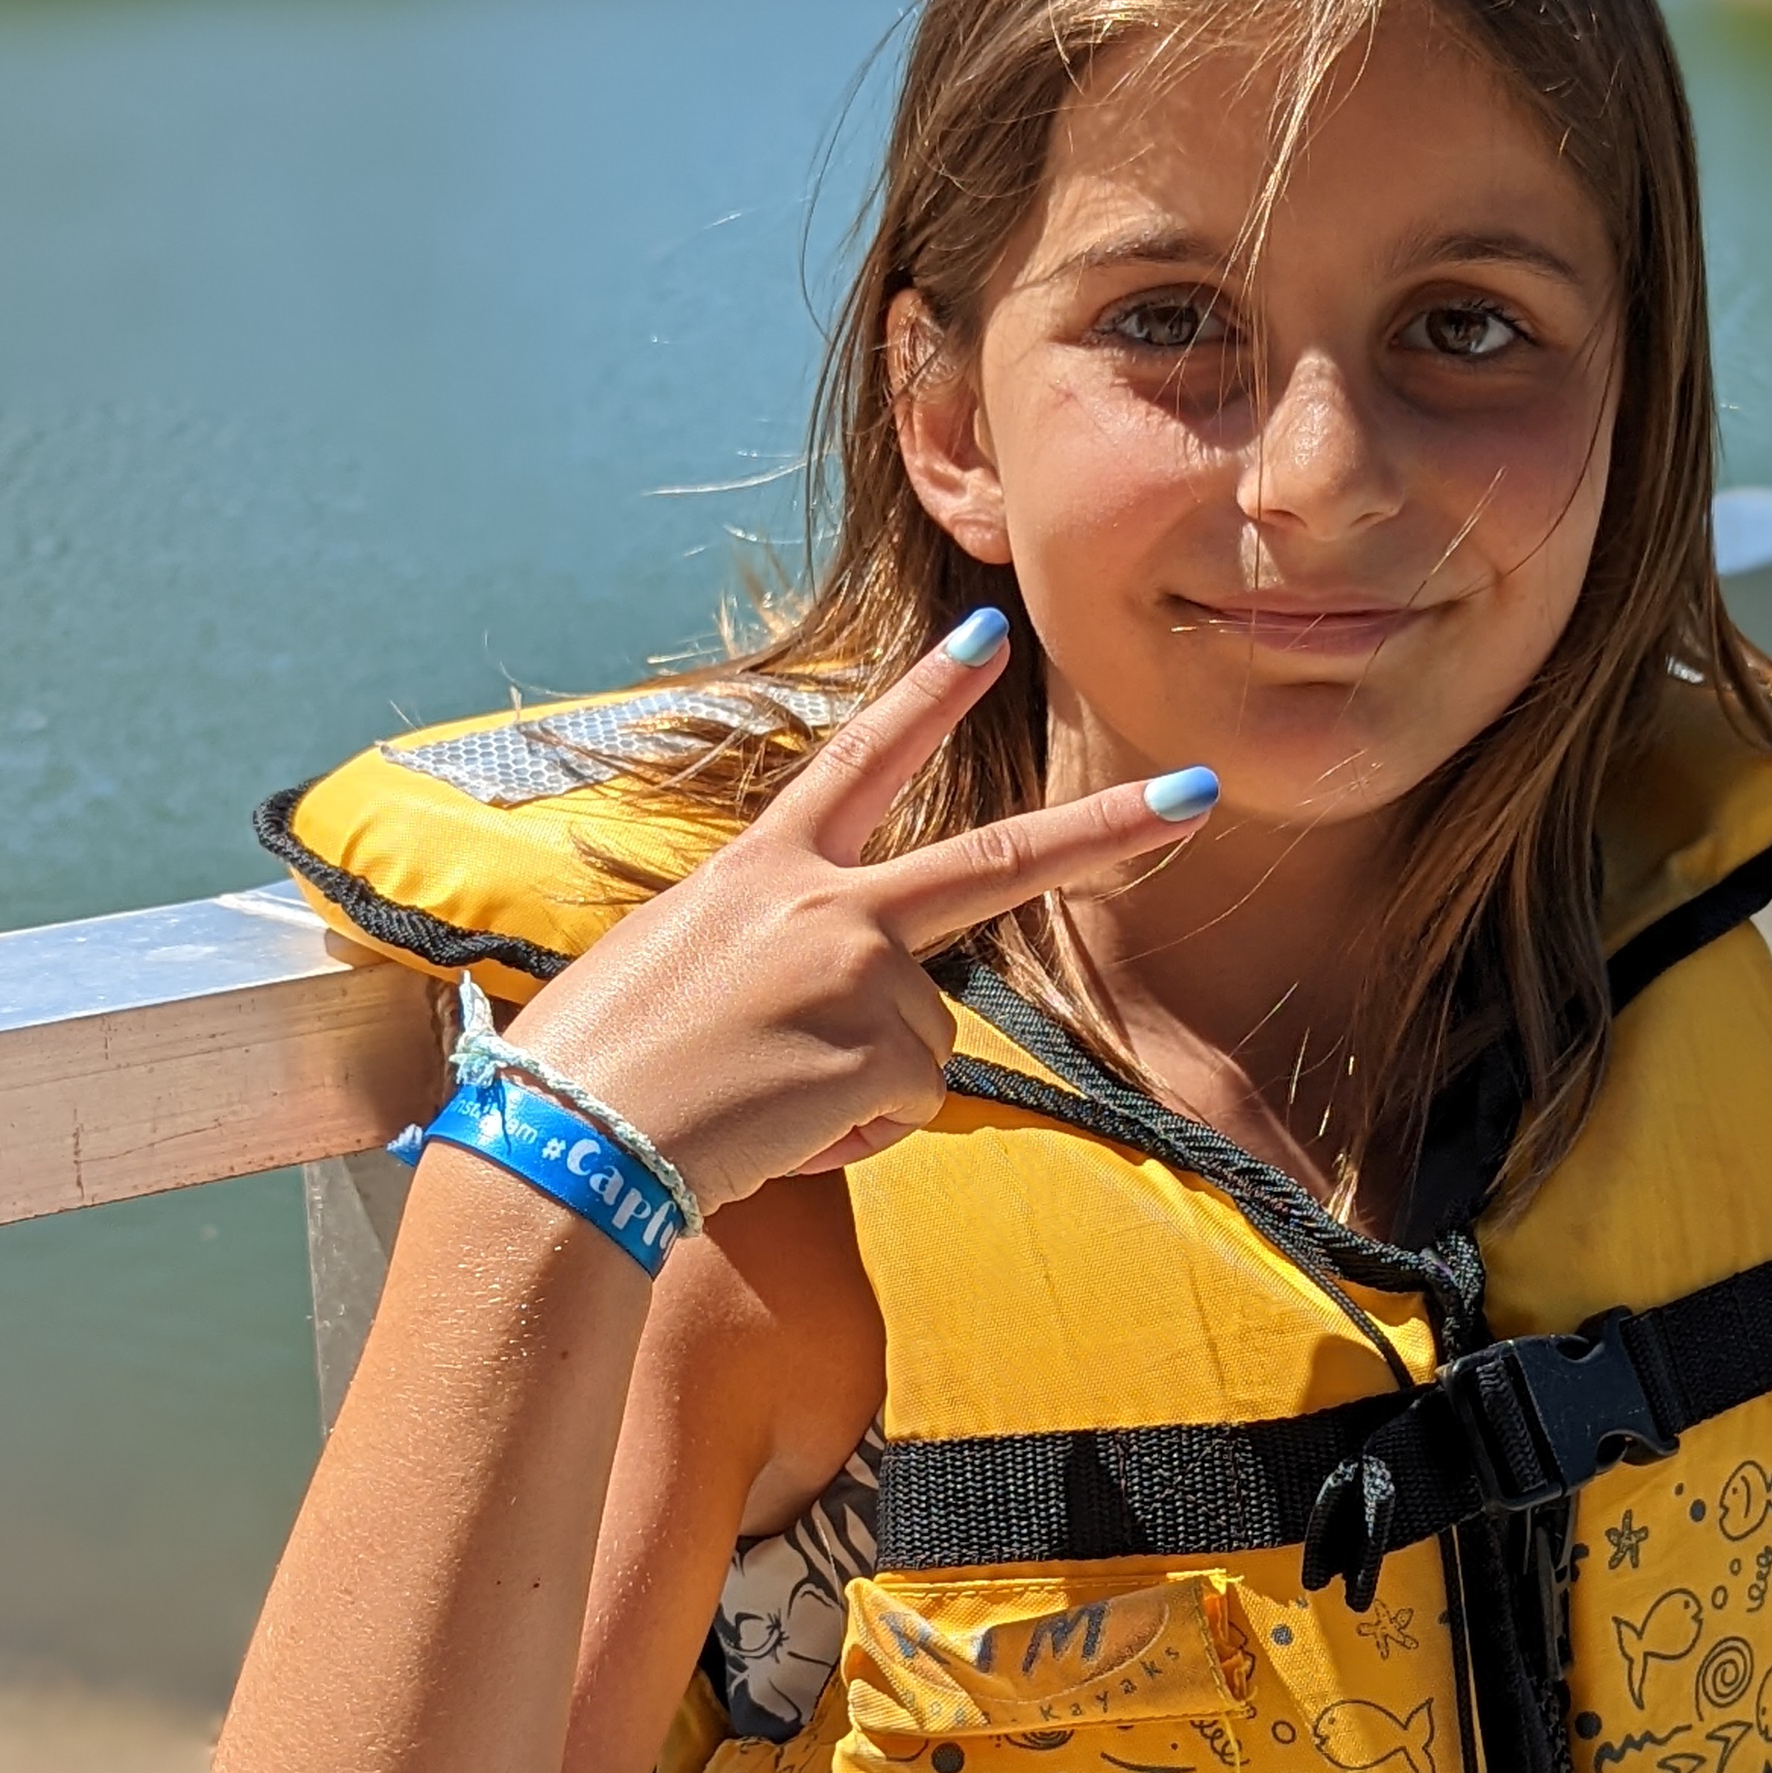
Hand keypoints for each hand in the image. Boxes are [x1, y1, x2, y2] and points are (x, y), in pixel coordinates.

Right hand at [496, 610, 1213, 1214]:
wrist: (573, 1138)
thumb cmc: (595, 1063)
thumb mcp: (673, 963)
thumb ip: (763, 951)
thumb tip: (813, 1002)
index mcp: (763, 870)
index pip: (859, 760)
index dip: (927, 695)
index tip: (987, 634)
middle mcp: (827, 906)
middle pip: (996, 863)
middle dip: (1107, 825)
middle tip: (1197, 792)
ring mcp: (865, 978)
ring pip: (922, 1046)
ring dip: (858, 1093)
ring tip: (757, 1100)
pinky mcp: (884, 1056)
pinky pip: (904, 1110)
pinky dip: (851, 1138)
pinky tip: (774, 1133)